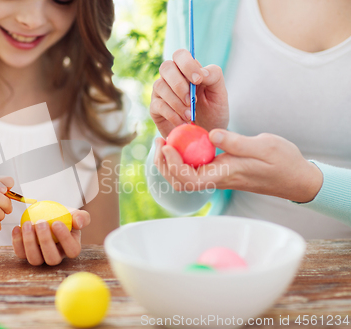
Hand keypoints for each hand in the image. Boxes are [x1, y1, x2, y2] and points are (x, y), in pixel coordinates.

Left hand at [11, 210, 90, 265]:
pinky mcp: (26, 255)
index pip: (72, 250)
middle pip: (52, 259)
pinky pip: (20, 253)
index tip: (57, 223)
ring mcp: (41, 258)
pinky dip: (17, 241)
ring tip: (27, 224)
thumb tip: (79, 223)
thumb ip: (81, 217)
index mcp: (71, 249)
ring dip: (29, 242)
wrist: (48, 215)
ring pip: (35, 260)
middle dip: (46, 242)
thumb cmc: (64, 216)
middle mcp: (56, 257)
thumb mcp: (75, 214)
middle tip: (41, 223)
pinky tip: (17, 227)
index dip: (65, 239)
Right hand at [150, 49, 228, 137]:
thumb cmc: (213, 111)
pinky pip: (158, 105)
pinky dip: (172, 114)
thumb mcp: (220, 93)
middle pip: (166, 67)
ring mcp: (161, 93)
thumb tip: (201, 72)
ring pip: (160, 86)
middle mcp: (171, 78)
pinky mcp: (155, 109)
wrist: (205, 134)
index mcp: (187, 70)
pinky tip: (183, 122)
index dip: (187, 64)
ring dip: (176, 102)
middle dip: (179, 84)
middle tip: (192, 101)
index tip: (198, 80)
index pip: (180, 55)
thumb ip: (214, 77)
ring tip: (190, 115)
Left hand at [154, 130, 322, 202]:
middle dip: (164, 164)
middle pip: (179, 182)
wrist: (294, 177)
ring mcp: (215, 177)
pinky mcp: (217, 171)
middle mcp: (215, 179)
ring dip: (168, 162)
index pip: (189, 179)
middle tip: (160, 140)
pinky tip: (179, 142)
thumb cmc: (282, 162)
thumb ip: (236, 142)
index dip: (173, 164)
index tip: (167, 144)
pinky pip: (192, 169)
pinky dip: (180, 158)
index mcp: (223, 176)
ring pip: (182, 178)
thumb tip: (210, 134)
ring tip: (164, 141)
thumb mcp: (263, 146)